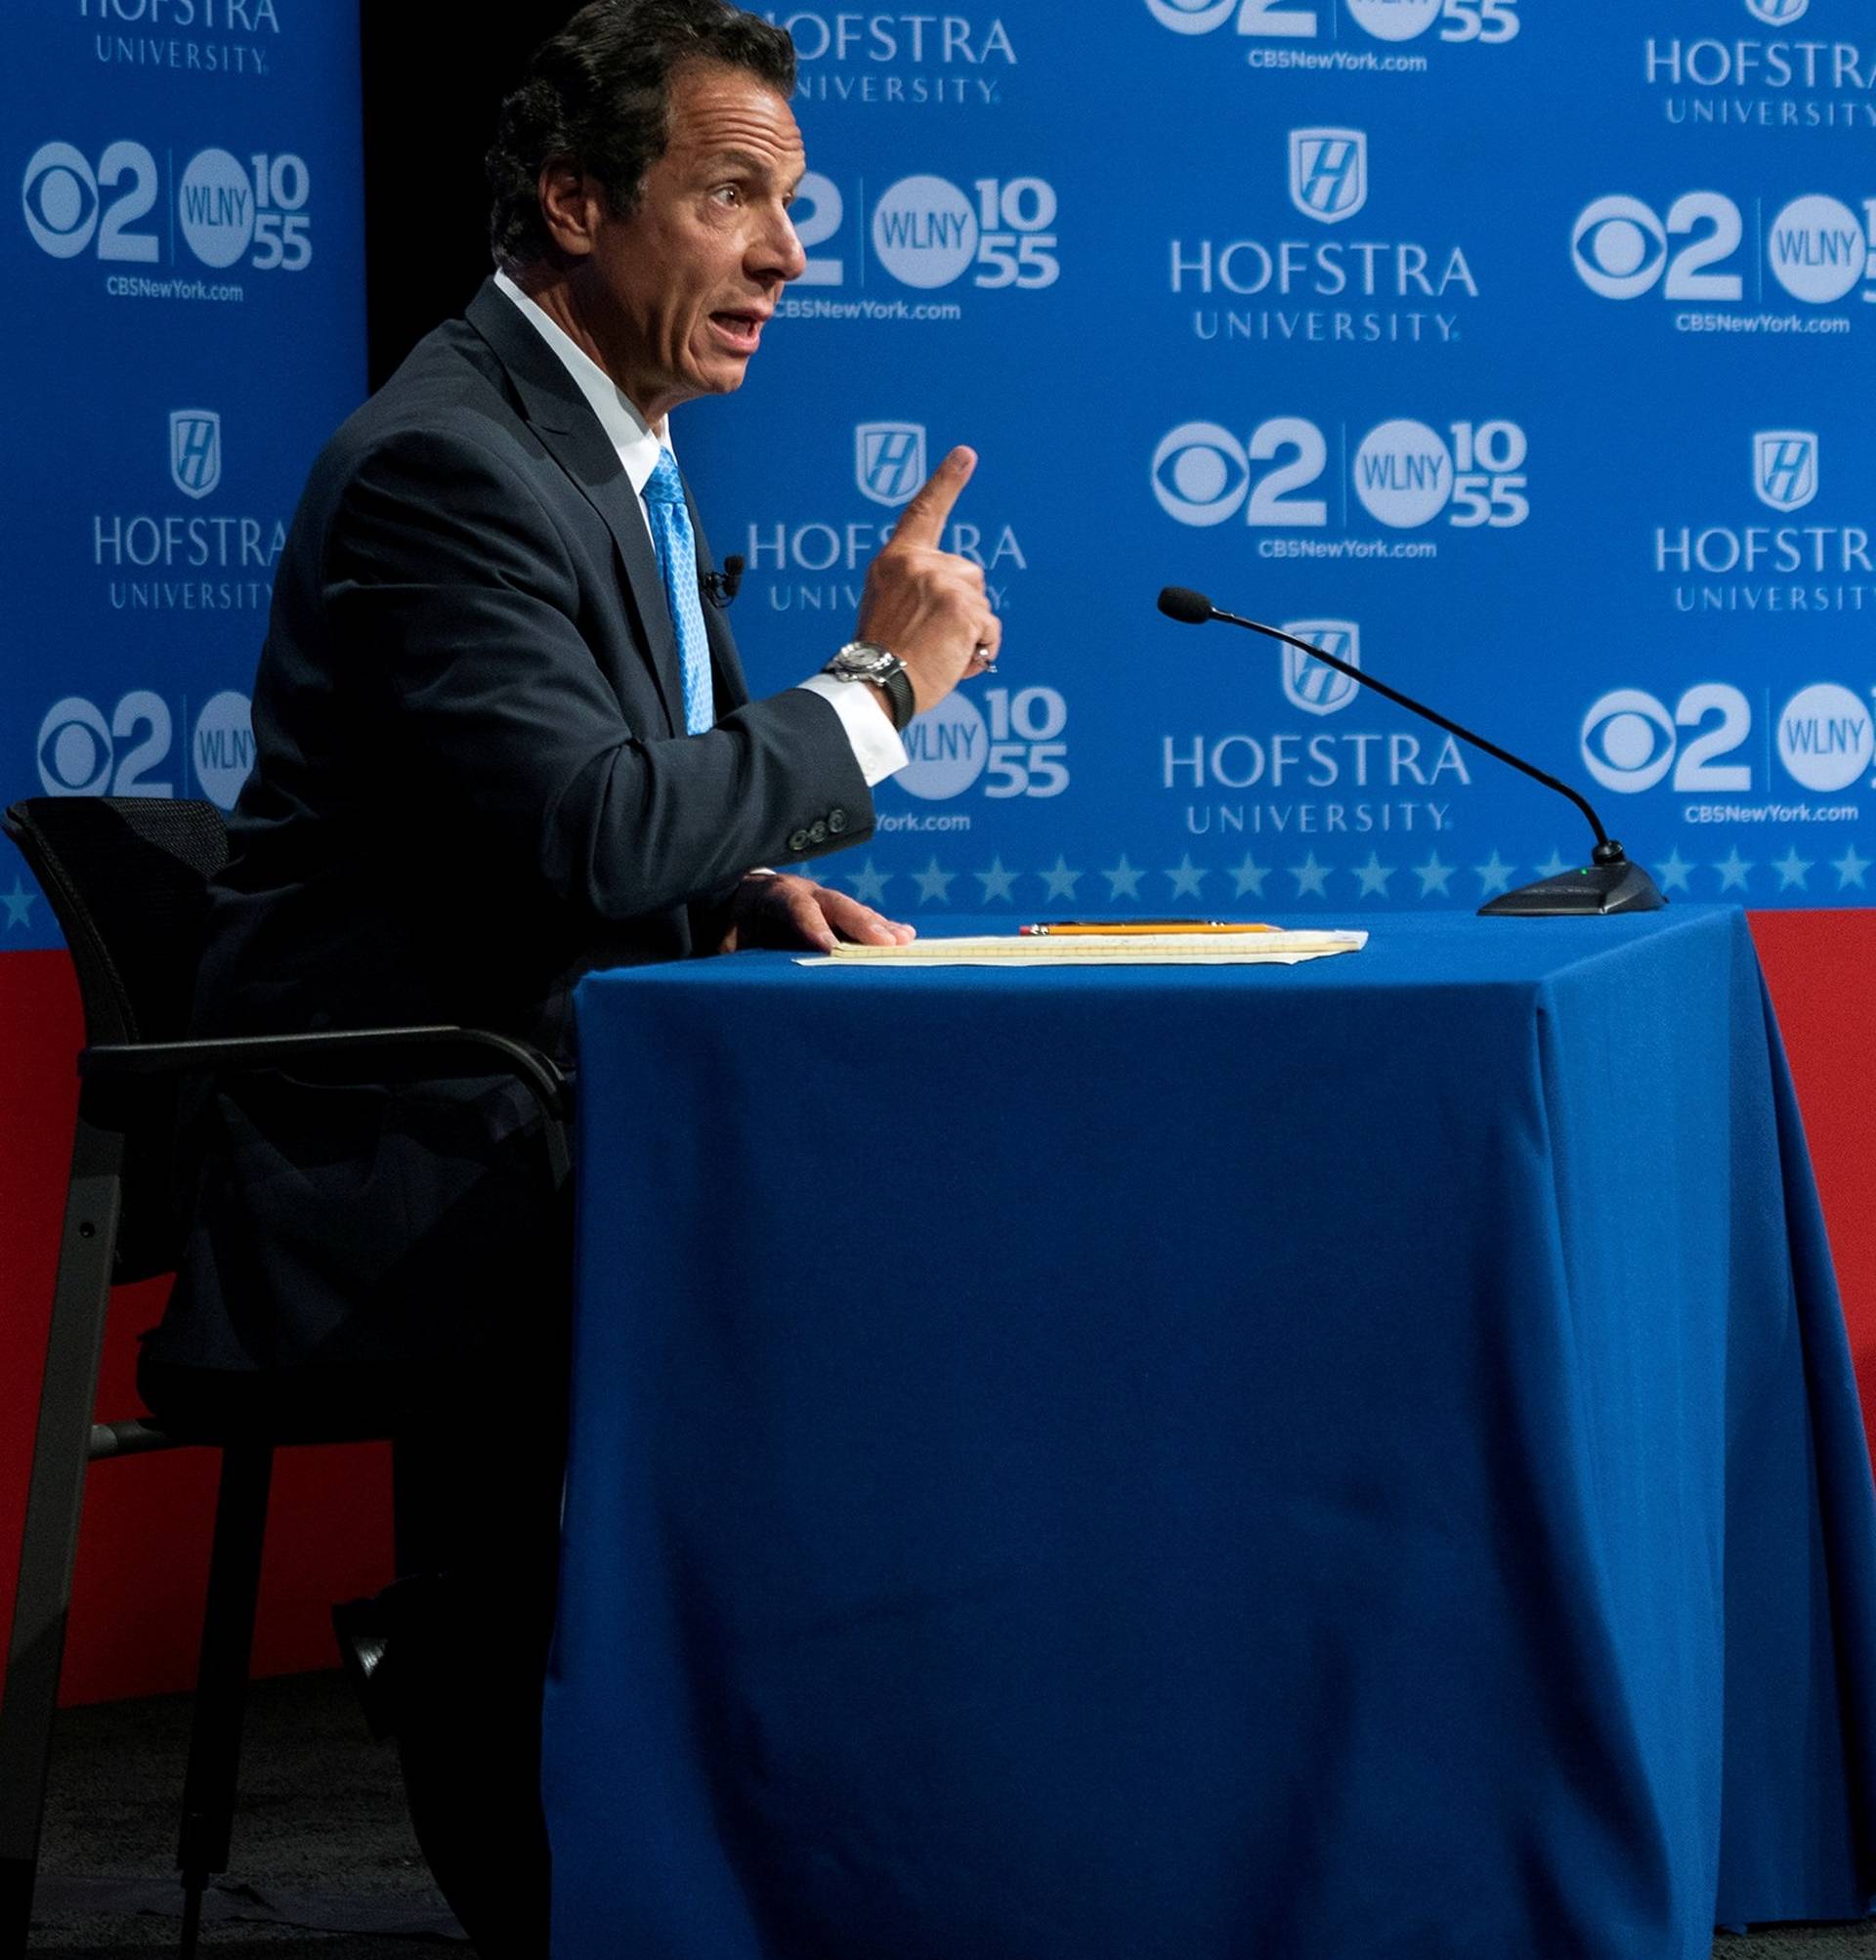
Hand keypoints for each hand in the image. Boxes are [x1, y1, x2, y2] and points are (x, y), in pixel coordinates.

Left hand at [718, 873, 916, 953]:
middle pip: (835, 904)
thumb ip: (735, 954)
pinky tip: (903, 937)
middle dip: (861, 923)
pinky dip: (880, 928)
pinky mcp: (832, 911)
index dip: (813, 925)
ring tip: (903, 939)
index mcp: (770, 895)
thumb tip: (741, 979)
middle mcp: (801, 891)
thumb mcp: (724, 942)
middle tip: (885, 942)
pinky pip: (859, 918)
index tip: (830, 947)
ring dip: (878, 926)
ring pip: (852, 910)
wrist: (734, 902)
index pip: (795, 906)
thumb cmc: (730, 928)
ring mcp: (820, 898)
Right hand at [855, 445, 1001, 718]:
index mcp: (893, 561)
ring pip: (981, 604)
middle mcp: (917, 563)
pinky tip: (954, 662)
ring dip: (971, 633)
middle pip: (969, 575)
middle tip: (931, 640)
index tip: (967, 454)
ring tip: (938, 655)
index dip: (946, 482)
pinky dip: (981, 651)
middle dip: (963, 607)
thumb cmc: (883, 661)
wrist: (874, 686)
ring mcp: (941, 581)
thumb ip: (918, 590)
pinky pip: (990, 628)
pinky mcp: (963, 605)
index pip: (923, 514)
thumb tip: (962, 599)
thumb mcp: (889, 611)